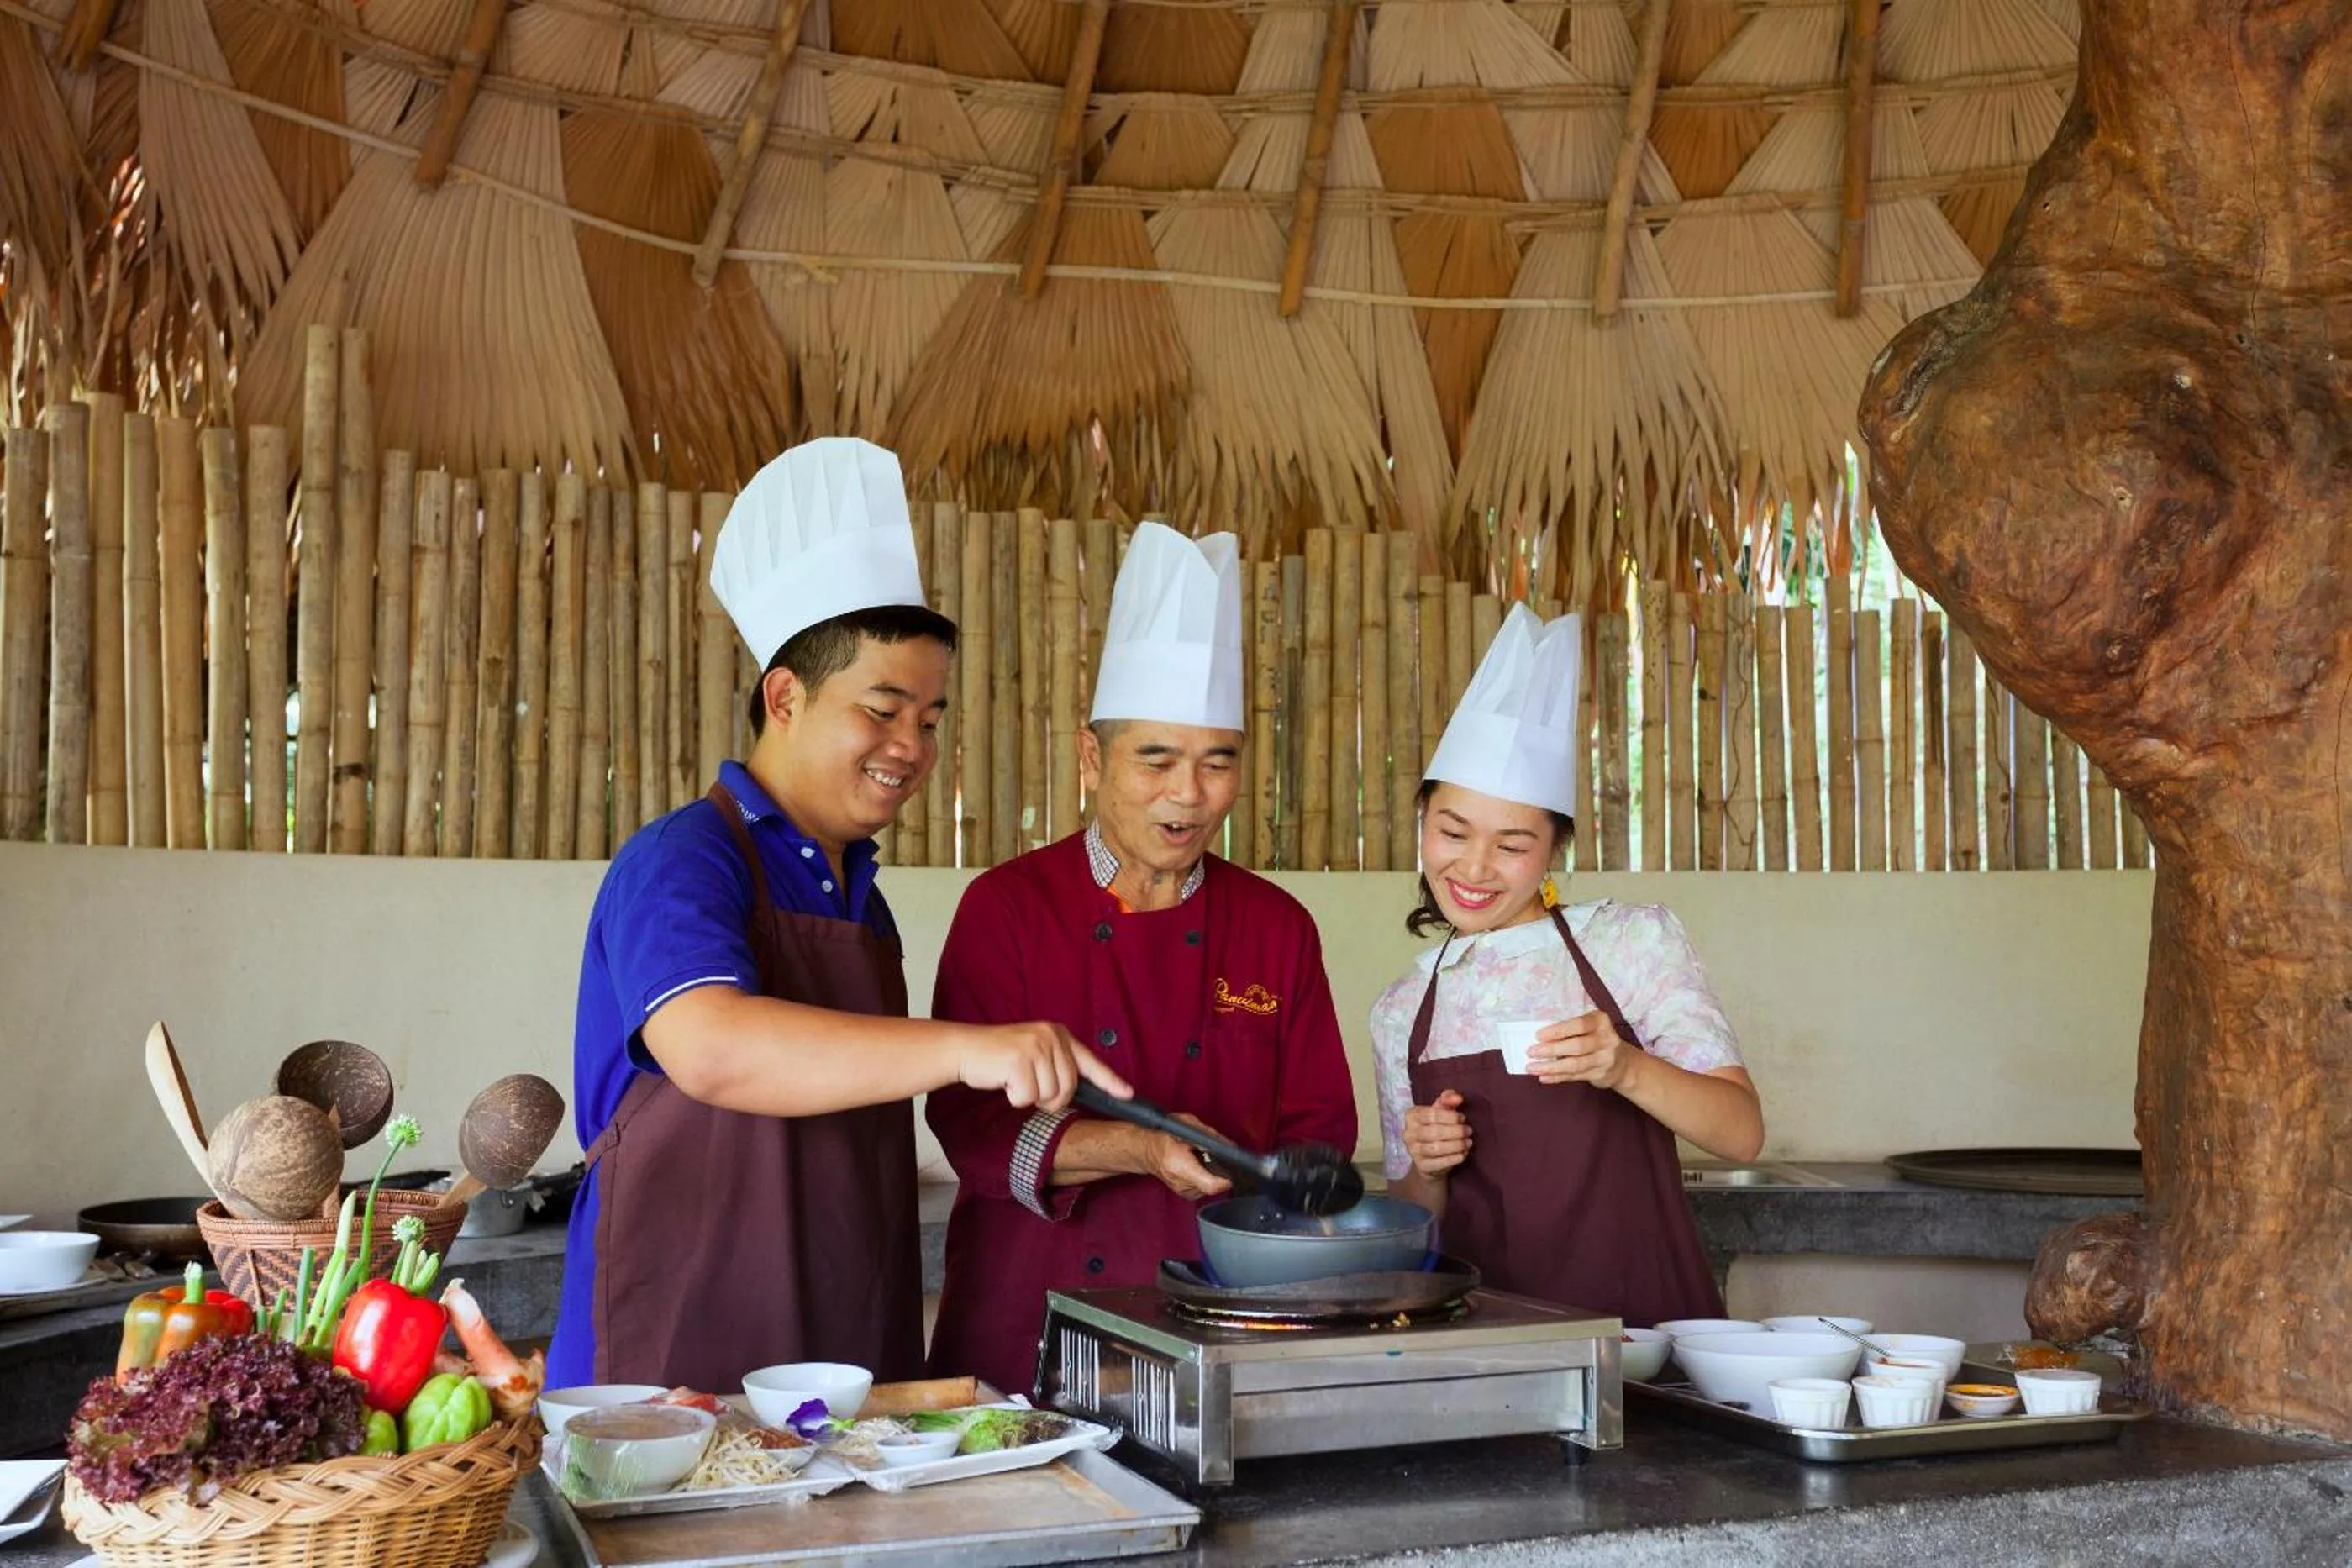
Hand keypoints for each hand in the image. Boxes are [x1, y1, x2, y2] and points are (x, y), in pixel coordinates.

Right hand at [954, 1021, 1133, 1111]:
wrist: (965, 1048)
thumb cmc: (1000, 1058)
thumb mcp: (1034, 1053)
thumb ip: (1056, 1065)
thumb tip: (1077, 1091)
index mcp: (1058, 1034)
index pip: (1090, 1062)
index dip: (1110, 1081)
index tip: (1127, 1094)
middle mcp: (1051, 1036)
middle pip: (1068, 1088)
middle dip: (1050, 1099)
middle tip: (1027, 1086)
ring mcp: (1035, 1046)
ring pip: (1050, 1095)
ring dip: (1030, 1098)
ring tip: (1014, 1080)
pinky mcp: (1019, 1059)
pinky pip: (1028, 1097)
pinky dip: (1015, 1098)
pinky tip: (1005, 1082)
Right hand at [1142, 1115, 1232, 1200]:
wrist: (1147, 1150)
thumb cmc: (1164, 1135)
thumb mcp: (1187, 1125)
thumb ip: (1208, 1135)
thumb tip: (1228, 1146)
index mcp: (1180, 1166)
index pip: (1211, 1185)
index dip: (1226, 1178)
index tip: (1231, 1168)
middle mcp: (1181, 1183)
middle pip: (1214, 1184)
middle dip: (1219, 1171)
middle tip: (1213, 1157)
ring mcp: (1183, 1191)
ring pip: (1211, 1187)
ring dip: (1212, 1174)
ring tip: (1202, 1160)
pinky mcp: (1186, 1194)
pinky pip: (1205, 1188)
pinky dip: (1206, 1177)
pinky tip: (1198, 1166)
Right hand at [1402, 1090, 1471, 1178]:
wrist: (1430, 1158)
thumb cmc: (1436, 1128)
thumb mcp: (1441, 1111)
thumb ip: (1448, 1100)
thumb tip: (1458, 1098)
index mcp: (1411, 1116)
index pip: (1430, 1114)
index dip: (1450, 1116)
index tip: (1462, 1118)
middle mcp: (1409, 1134)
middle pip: (1434, 1132)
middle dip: (1455, 1131)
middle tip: (1468, 1130)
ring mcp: (1414, 1151)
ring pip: (1436, 1148)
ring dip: (1456, 1145)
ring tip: (1468, 1142)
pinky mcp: (1422, 1166)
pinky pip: (1440, 1163)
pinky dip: (1454, 1158)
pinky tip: (1463, 1153)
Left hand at [1531, 1011, 1636, 1089]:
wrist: (1623, 1063)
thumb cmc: (1597, 1039)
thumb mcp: (1590, 1028)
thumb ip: (1570, 1030)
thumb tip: (1540, 1038)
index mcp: (1601, 1021)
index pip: (1578, 1025)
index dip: (1558, 1030)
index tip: (1538, 1035)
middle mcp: (1606, 1039)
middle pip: (1576, 1046)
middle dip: (1551, 1050)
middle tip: (1531, 1052)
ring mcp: (1605, 1059)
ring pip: (1575, 1064)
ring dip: (1550, 1067)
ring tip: (1532, 1068)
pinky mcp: (1600, 1075)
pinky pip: (1575, 1076)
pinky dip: (1557, 1077)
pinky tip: (1544, 1077)